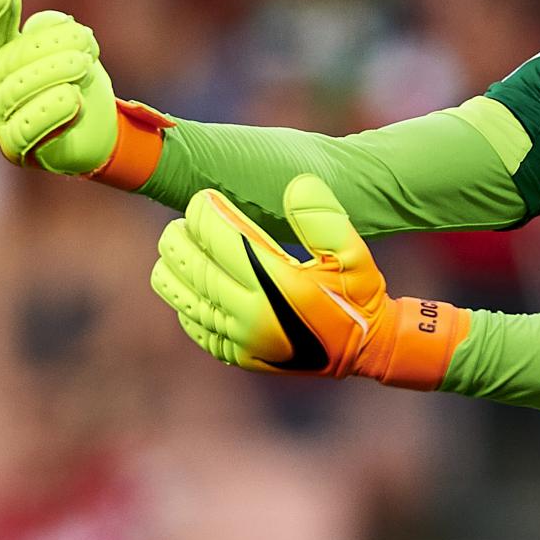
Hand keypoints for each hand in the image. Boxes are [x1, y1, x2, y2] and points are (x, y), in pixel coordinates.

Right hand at [0, 0, 118, 174]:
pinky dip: (51, 112)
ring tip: (84, 64)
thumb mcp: (66, 47)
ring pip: (18, 92)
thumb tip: (45, 23)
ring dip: (54, 72)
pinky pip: (27, 130)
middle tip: (85, 37)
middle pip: (9, 61)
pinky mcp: (16, 150)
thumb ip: (50, 30)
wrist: (95, 130)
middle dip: (48, 46)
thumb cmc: (72, 81)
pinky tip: (74, 98)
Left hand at [149, 174, 468, 390]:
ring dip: (173, 265)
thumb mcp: (353, 252)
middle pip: (192, 264)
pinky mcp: (236, 355)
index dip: (204, 212)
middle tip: (186, 219)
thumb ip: (324, 217)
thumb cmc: (358, 293)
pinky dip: (184, 297)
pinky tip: (193, 280)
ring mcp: (240, 339)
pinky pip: (192, 322)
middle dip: (181, 235)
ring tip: (180, 244)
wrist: (366, 349)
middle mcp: (252, 315)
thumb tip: (295, 185)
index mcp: (278, 285)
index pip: (220, 238)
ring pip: (182, 295)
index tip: (204, 198)